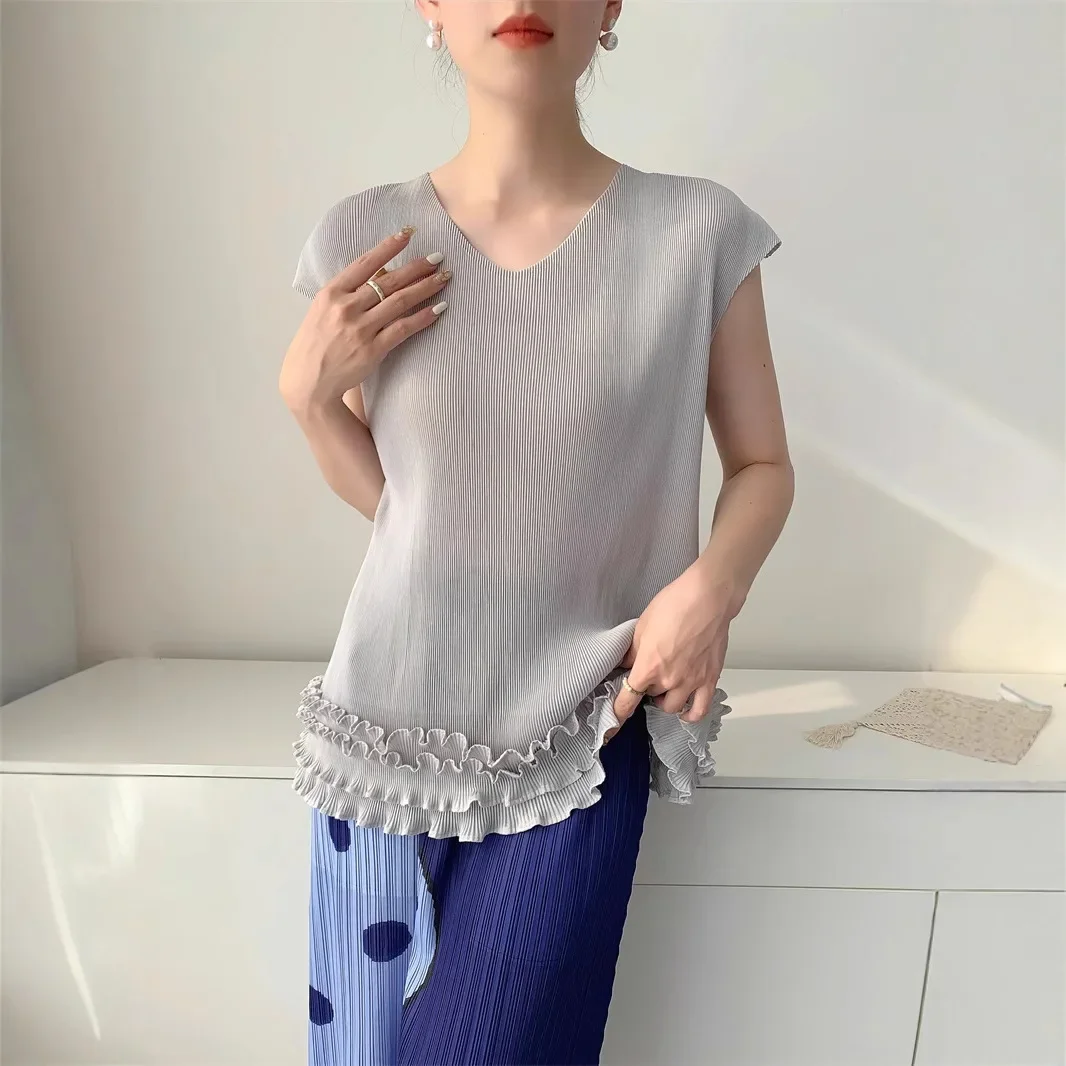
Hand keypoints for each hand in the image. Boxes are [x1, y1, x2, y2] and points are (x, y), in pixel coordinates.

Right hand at [279, 229, 450, 412]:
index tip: (408, 234)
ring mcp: (360, 329)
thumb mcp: (323, 310)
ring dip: (425, 288)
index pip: (364, 263)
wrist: (308, 381)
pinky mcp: (372, 350)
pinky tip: (438, 309)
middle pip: (388, 281)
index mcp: (331, 293)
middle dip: (417, 267)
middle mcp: (346, 307)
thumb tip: (379, 275)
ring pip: (399, 301)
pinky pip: (403, 329)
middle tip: (439, 258)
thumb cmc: (317, 344)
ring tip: (444, 278)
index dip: (388, 247)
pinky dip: (423, 317)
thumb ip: (347, 293)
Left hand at [606, 563, 735, 741]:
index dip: (618, 713)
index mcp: (648, 667)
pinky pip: (700, 709)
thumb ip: (632, 651)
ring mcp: (691, 682)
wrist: (707, 599)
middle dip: (647, 689)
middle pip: (651, 697)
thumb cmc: (676, 605)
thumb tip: (625, 663)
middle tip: (648, 677)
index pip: (627, 700)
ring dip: (665, 701)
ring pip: (672, 707)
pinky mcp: (709, 679)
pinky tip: (685, 709)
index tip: (613, 722)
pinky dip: (691, 714)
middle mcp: (669, 680)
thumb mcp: (642, 626)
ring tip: (665, 688)